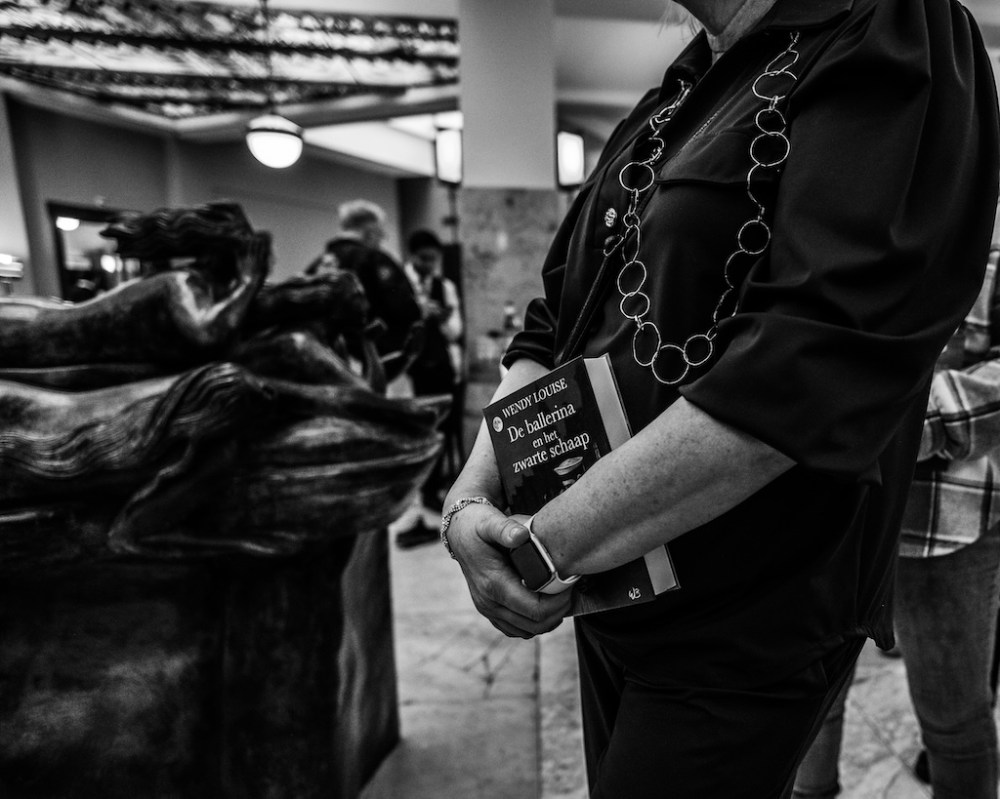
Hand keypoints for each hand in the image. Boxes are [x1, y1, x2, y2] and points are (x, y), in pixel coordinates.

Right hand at [448, 504, 571, 638]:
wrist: (460, 532)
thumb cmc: (478, 525)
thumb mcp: (490, 521)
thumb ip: (505, 528)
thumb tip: (521, 536)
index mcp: (493, 584)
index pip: (534, 609)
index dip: (558, 603)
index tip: (570, 585)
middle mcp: (488, 602)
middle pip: (534, 625)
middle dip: (558, 612)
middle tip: (571, 592)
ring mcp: (487, 609)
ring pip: (526, 631)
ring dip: (548, 620)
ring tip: (561, 599)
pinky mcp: (489, 610)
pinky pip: (515, 629)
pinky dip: (533, 623)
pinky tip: (545, 606)